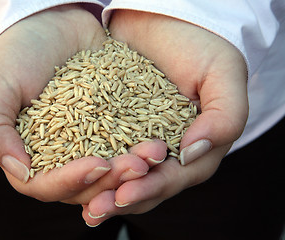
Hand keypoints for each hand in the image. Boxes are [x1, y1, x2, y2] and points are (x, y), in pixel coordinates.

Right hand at [0, 5, 157, 203]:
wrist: (49, 22)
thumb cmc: (15, 54)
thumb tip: (20, 172)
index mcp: (29, 157)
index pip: (49, 186)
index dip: (74, 182)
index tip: (98, 165)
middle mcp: (61, 157)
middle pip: (88, 185)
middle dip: (114, 179)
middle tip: (138, 166)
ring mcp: (88, 142)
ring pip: (112, 167)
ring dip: (135, 166)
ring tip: (156, 153)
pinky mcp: (111, 125)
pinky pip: (128, 140)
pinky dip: (143, 142)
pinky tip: (161, 138)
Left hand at [82, 10, 247, 225]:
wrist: (166, 19)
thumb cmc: (201, 44)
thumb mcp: (223, 74)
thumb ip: (223, 117)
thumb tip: (193, 152)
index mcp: (197, 146)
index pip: (176, 177)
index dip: (152, 188)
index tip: (126, 193)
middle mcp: (169, 151)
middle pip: (146, 185)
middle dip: (121, 197)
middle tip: (96, 208)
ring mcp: (140, 139)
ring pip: (123, 176)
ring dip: (102, 191)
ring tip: (83, 204)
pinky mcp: (116, 126)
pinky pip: (103, 150)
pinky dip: (89, 165)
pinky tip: (72, 175)